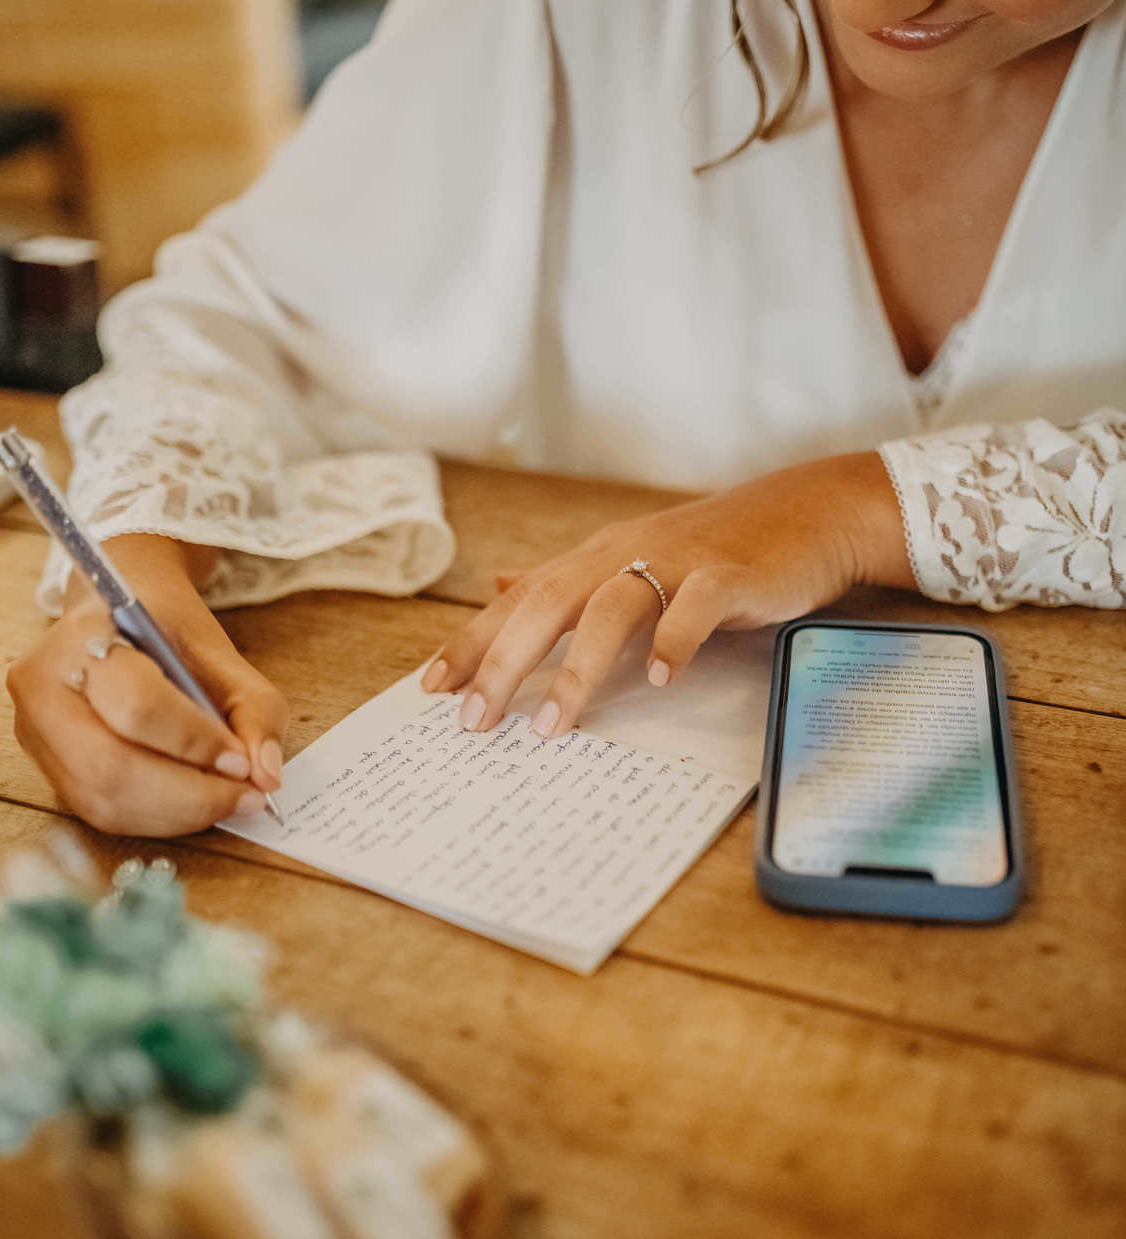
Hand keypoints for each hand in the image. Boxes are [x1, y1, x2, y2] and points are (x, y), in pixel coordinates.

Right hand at [7, 536, 287, 837]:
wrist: (118, 616)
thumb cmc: (168, 634)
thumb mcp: (221, 654)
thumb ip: (255, 710)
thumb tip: (265, 776)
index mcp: (82, 637)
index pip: (137, 705)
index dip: (195, 743)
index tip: (243, 761)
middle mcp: (42, 686)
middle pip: (110, 766)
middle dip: (189, 795)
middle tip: (245, 795)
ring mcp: (34, 731)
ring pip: (102, 800)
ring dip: (176, 815)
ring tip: (226, 801)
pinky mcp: (46, 768)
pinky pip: (100, 812)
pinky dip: (156, 819)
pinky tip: (193, 805)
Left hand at [421, 452, 911, 735]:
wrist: (808, 513)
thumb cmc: (714, 547)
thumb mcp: (628, 558)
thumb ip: (565, 580)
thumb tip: (501, 585)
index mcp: (596, 559)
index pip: (519, 601)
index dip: (474, 641)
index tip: (430, 688)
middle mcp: (624, 554)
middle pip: (549, 604)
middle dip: (504, 663)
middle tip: (474, 721)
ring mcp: (676, 562)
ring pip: (611, 608)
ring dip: (577, 668)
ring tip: (552, 725)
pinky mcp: (728, 576)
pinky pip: (695, 605)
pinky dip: (675, 640)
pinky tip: (660, 679)